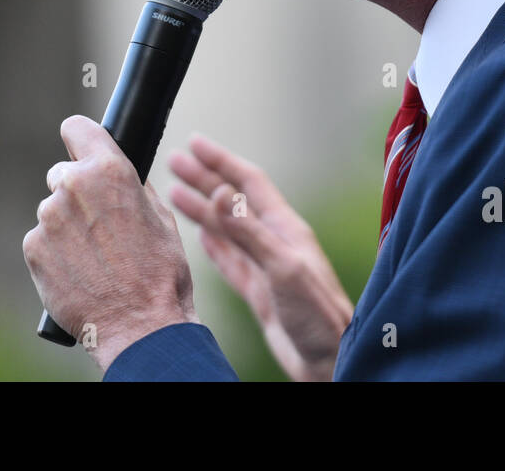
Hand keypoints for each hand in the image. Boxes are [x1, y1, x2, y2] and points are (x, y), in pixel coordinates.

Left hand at [22, 115, 199, 372]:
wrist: (140, 325)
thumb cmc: (160, 273)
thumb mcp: (161, 218)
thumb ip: (134, 188)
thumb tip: (122, 174)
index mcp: (109, 170)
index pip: (77, 128)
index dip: (80, 139)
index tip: (80, 148)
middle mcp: (73, 186)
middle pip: (63, 174)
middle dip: (77, 193)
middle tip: (99, 226)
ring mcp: (49, 218)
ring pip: (53, 211)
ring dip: (67, 227)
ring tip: (94, 259)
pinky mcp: (33, 248)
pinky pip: (42, 241)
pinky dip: (55, 254)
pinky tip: (79, 273)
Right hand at [168, 134, 353, 380]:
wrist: (330, 360)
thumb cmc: (318, 314)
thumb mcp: (282, 266)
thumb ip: (250, 231)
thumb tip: (219, 193)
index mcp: (285, 227)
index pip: (248, 182)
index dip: (221, 160)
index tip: (195, 144)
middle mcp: (274, 240)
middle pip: (233, 200)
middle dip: (204, 178)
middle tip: (175, 161)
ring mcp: (265, 265)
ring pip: (227, 228)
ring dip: (201, 209)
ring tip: (174, 191)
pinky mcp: (258, 291)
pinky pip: (230, 260)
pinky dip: (213, 244)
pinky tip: (201, 234)